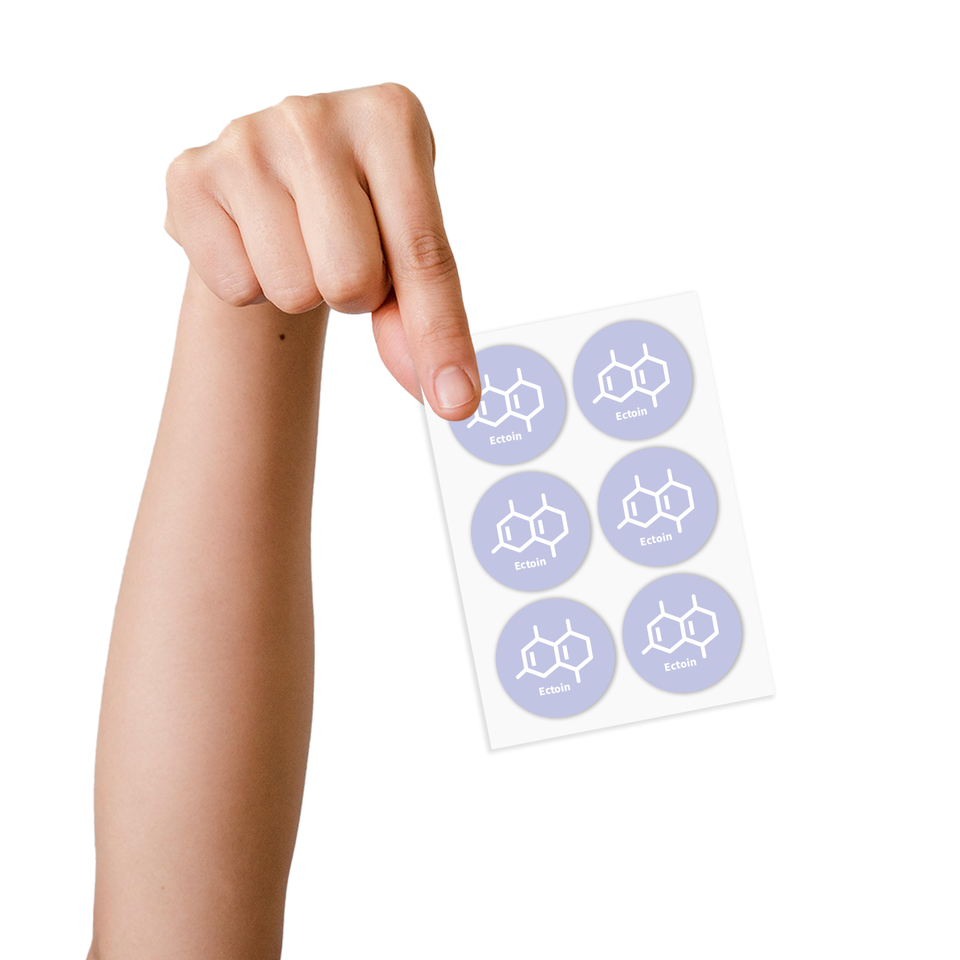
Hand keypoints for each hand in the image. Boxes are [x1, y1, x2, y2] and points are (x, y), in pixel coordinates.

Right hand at [164, 83, 479, 419]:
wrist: (272, 185)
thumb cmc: (357, 218)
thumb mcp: (405, 252)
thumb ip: (426, 320)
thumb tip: (449, 396)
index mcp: (391, 119)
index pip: (424, 253)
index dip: (440, 338)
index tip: (457, 405)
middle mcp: (315, 114)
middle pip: (352, 279)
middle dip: (354, 295)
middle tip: (340, 256)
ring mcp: (246, 137)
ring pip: (292, 288)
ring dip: (301, 289)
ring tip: (298, 245)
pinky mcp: (190, 173)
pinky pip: (235, 286)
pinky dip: (250, 286)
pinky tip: (252, 241)